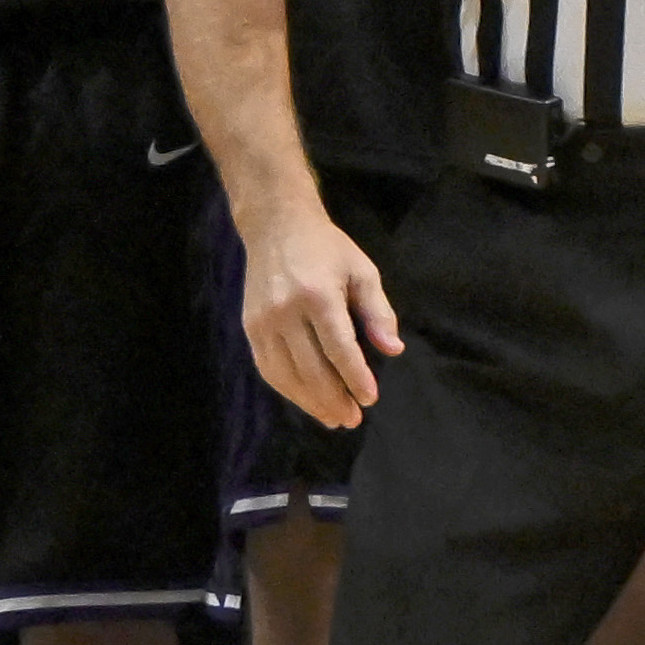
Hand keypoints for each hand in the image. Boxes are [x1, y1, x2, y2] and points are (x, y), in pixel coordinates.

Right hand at [238, 205, 401, 425]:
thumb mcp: (362, 271)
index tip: (370, 399)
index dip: (355, 378)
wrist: (276, 226)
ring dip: (310, 402)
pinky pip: (267, 367)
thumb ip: (378, 311)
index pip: (339, 348)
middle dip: (334, 399)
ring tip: (333, 418)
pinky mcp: (250, 327)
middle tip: (353, 419)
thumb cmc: (327, 249)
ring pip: (286, 374)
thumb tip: (393, 349)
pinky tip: (306, 400)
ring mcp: (263, 321)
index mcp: (318, 295)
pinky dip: (287, 389)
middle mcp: (286, 311)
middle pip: (311, 368)